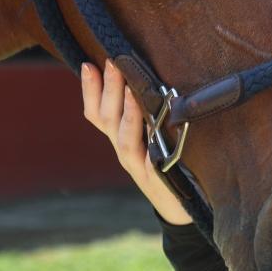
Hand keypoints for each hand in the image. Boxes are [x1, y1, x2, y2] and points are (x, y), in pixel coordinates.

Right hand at [80, 60, 193, 225]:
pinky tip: (153, 125)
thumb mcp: (155, 137)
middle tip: (111, 62)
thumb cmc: (170, 166)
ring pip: (123, 139)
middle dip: (108, 90)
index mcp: (122, 139)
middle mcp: (125, 152)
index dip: (90, 90)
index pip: (97, 113)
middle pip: (107, 120)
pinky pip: (151, 159)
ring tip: (128, 89)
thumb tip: (144, 79)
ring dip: (125, 112)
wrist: (184, 208)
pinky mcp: (158, 179)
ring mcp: (139, 167)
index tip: (88, 64)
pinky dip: (148, 141)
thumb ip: (148, 113)